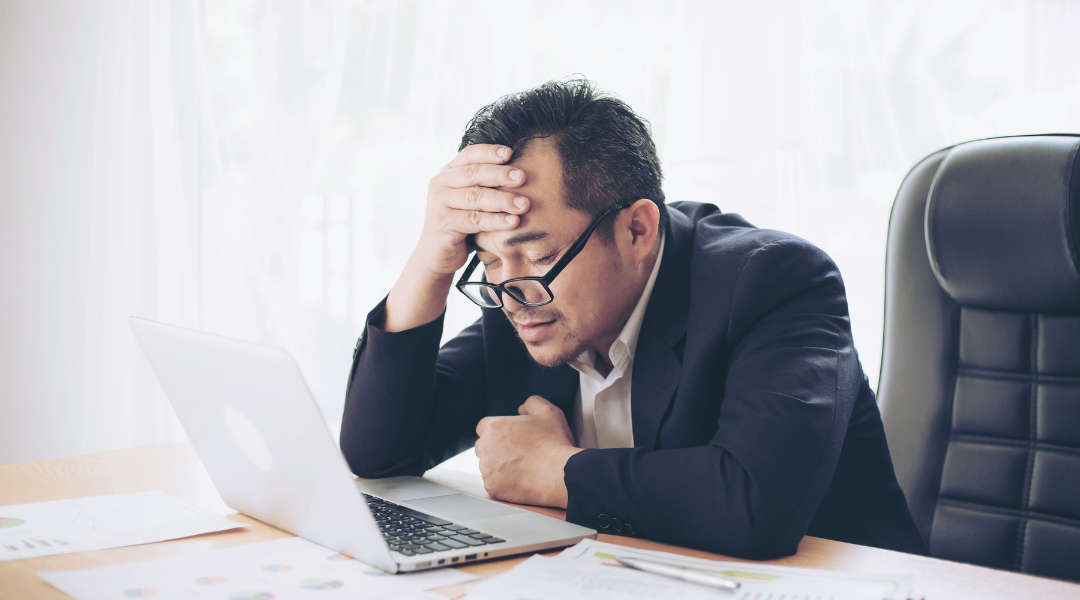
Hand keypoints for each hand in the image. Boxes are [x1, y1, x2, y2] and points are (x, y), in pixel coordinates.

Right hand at [382, 144, 529, 330]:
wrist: (437, 253)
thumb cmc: (461, 222)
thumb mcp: (470, 199)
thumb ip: (485, 184)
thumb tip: (521, 171)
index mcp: (448, 172)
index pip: (469, 154)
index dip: (490, 152)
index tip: (510, 153)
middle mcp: (440, 183)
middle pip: (473, 173)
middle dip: (500, 174)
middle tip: (522, 177)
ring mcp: (439, 203)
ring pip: (475, 197)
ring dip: (502, 199)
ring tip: (523, 204)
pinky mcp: (443, 223)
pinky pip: (474, 219)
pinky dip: (496, 220)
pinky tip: (512, 222)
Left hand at [474, 396, 583, 507]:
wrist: (560, 474)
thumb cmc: (554, 443)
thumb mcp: (548, 412)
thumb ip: (531, 403)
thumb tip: (522, 409)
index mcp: (494, 427)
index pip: (483, 426)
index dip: (497, 430)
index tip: (510, 437)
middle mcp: (485, 448)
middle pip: (483, 446)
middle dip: (495, 448)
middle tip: (516, 452)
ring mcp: (487, 470)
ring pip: (487, 466)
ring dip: (498, 466)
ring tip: (521, 467)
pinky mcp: (493, 488)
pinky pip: (493, 484)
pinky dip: (503, 483)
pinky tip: (520, 479)